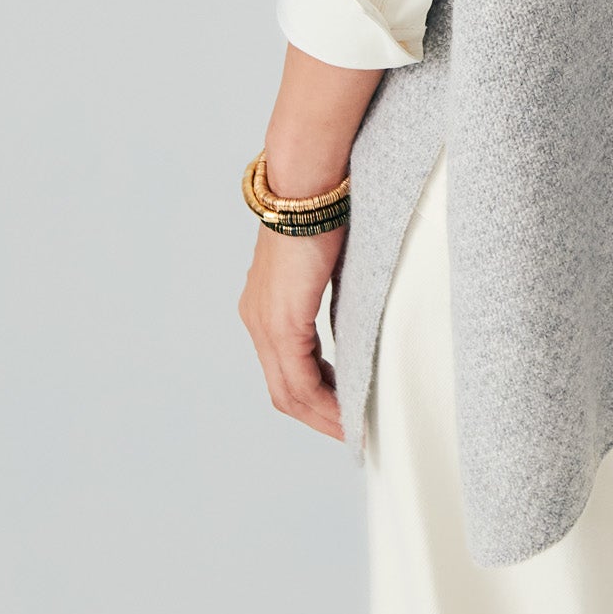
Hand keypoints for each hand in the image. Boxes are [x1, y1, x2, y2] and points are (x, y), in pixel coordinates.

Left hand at [240, 220, 349, 438]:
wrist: (307, 183)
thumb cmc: (323, 207)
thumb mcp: (327, 259)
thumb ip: (330, 290)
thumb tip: (355, 308)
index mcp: (266, 304)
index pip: (285, 367)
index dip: (314, 394)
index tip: (342, 406)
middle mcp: (257, 319)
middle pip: (283, 390)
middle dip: (318, 415)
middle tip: (349, 430)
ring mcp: (264, 324)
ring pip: (288, 392)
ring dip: (322, 416)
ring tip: (352, 430)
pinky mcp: (281, 324)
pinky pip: (299, 381)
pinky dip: (323, 403)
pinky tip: (346, 412)